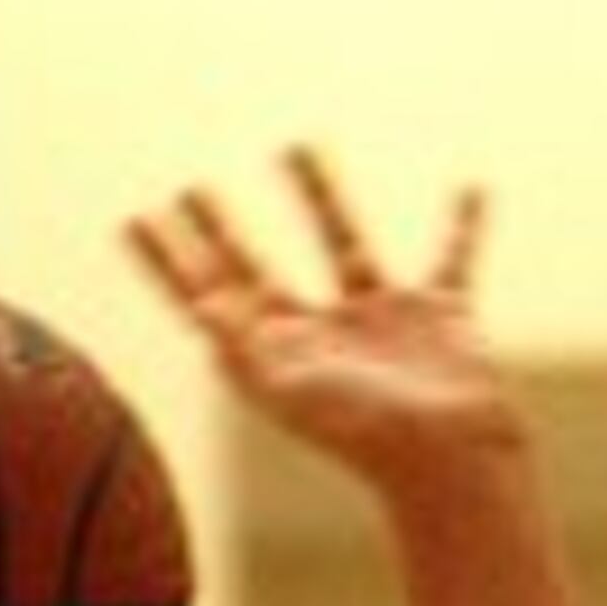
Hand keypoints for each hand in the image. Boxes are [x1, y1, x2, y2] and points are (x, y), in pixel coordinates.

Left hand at [125, 148, 518, 489]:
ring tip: (295, 144)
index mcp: (276, 358)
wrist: (450, 461)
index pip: (206, 297)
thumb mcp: (294, 389)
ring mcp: (378, 325)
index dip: (168, 262)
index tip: (133, 221)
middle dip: (220, 233)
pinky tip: (472, 188)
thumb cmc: (367, 432)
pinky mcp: (439, 317)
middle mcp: (319, 338)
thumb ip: (244, 345)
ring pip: (342, 243)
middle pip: (255, 273)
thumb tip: (198, 303)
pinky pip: (451, 257)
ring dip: (318, 195)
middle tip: (191, 190)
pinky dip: (464, 225)